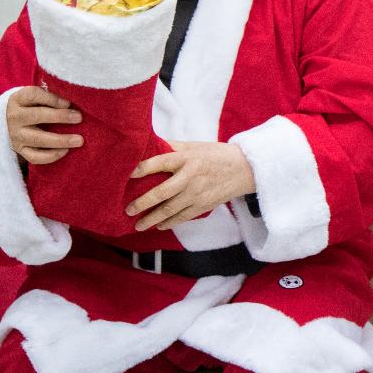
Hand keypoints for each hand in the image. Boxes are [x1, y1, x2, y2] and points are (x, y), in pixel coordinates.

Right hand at [5, 86, 81, 164]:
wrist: (12, 121)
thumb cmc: (33, 105)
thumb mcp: (37, 97)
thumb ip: (51, 97)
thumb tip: (72, 105)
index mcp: (19, 99)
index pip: (33, 95)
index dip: (52, 99)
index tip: (69, 102)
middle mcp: (15, 117)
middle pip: (36, 116)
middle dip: (59, 117)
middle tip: (79, 118)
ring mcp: (16, 135)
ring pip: (38, 139)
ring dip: (60, 140)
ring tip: (79, 140)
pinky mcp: (20, 150)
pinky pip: (35, 157)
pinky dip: (52, 155)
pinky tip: (66, 151)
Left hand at [125, 141, 255, 230]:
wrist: (244, 169)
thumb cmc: (216, 155)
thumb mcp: (195, 146)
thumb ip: (172, 147)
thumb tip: (148, 146)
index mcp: (186, 158)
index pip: (159, 162)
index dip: (141, 169)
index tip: (128, 175)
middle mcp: (190, 177)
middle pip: (161, 192)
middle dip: (142, 203)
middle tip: (128, 210)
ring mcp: (197, 193)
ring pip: (170, 210)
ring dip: (152, 219)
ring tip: (138, 225)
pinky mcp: (203, 206)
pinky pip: (182, 217)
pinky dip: (168, 223)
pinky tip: (158, 226)